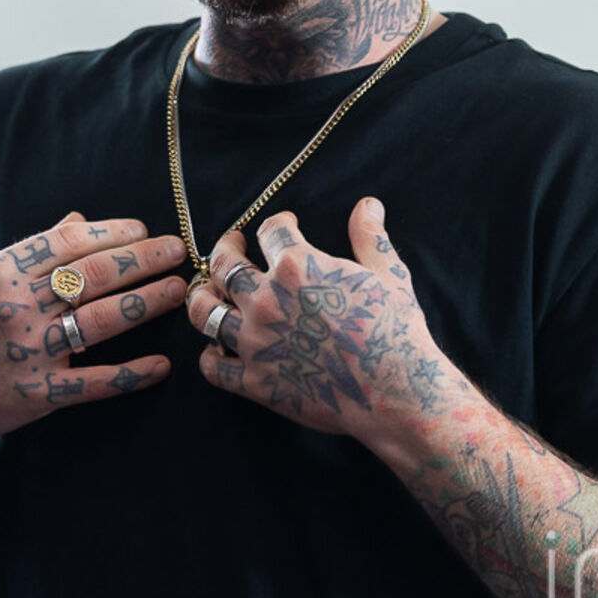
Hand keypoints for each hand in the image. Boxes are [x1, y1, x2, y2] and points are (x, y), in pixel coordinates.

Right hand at [0, 212, 188, 446]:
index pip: (68, 243)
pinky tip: (161, 365)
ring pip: (100, 321)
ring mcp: (27, 351)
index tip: (144, 229)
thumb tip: (78, 221)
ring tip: (178, 290)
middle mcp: (16, 307)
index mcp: (2, 271)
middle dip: (142, 259)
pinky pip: (93, 382)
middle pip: (93, 275)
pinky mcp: (37, 393)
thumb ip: (32, 251)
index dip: (112, 233)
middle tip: (177, 251)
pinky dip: (131, 374)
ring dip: (146, 303)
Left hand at [183, 198, 450, 440]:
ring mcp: (255, 342)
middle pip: (222, 264)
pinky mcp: (255, 382)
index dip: (278, 223)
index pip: (270, 230)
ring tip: (208, 291)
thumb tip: (368, 204)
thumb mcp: (388, 274)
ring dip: (202, 297)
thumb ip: (369, 237)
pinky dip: (209, 357)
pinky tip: (216, 349)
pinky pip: (213, 368)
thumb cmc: (395, 331)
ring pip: (204, 312)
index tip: (284, 224)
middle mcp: (265, 300)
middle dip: (224, 249)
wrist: (395, 393)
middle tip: (231, 246)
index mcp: (296, 266)